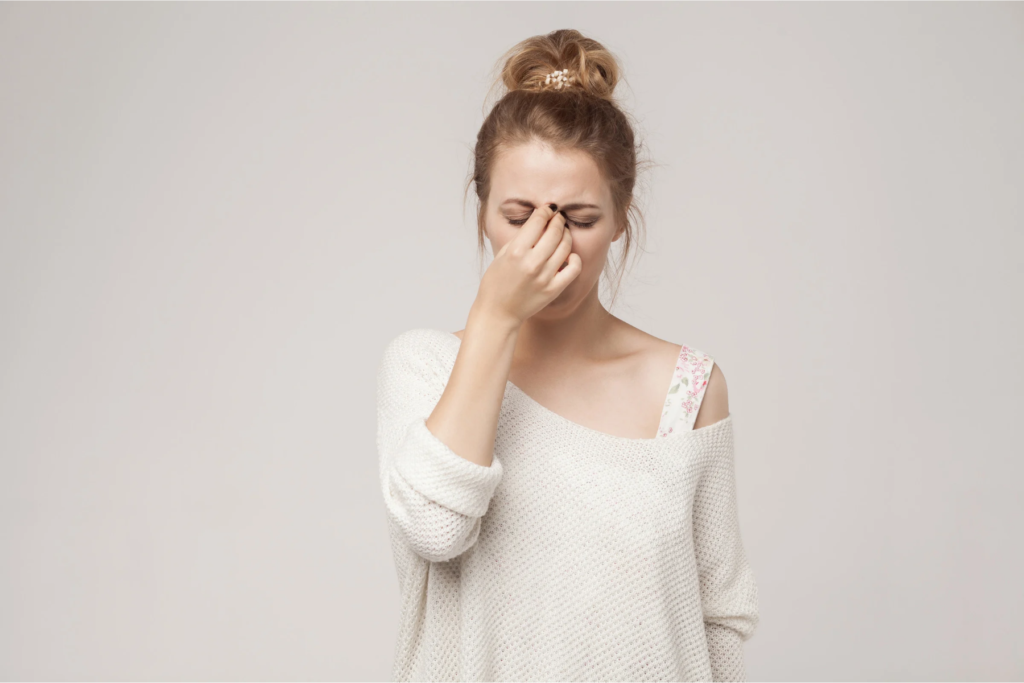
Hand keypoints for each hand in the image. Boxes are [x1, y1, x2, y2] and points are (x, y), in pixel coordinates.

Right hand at [473, 204, 582, 325]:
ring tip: (563, 234)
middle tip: (558, 218)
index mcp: (516, 251)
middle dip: (558, 220)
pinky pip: (574, 268)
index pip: (538, 221)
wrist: (498, 313)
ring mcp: (545, 277)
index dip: (545, 211)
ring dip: (566, 235)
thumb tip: (538, 222)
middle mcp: (532, 263)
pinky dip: (574, 258)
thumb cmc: (496, 283)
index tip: (548, 209)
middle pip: (555, 231)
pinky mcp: (554, 289)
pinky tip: (568, 255)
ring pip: (565, 246)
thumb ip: (521, 238)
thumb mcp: (502, 255)